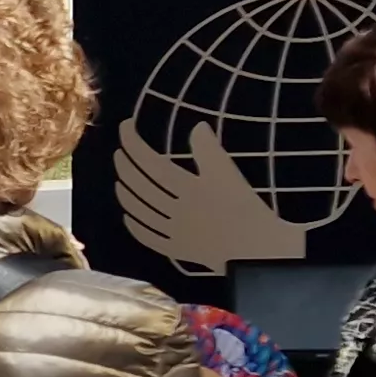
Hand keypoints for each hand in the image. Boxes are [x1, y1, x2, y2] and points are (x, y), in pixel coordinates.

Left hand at [116, 119, 308, 277]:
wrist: (256, 250)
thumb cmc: (244, 208)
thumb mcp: (228, 173)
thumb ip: (209, 149)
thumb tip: (196, 126)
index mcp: (185, 188)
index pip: (148, 162)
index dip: (132, 143)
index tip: (125, 126)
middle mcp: (173, 210)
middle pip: (139, 186)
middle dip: (125, 165)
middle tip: (119, 151)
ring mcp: (173, 232)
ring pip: (139, 211)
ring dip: (125, 193)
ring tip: (120, 179)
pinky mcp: (178, 249)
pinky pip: (148, 237)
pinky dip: (135, 224)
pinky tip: (129, 216)